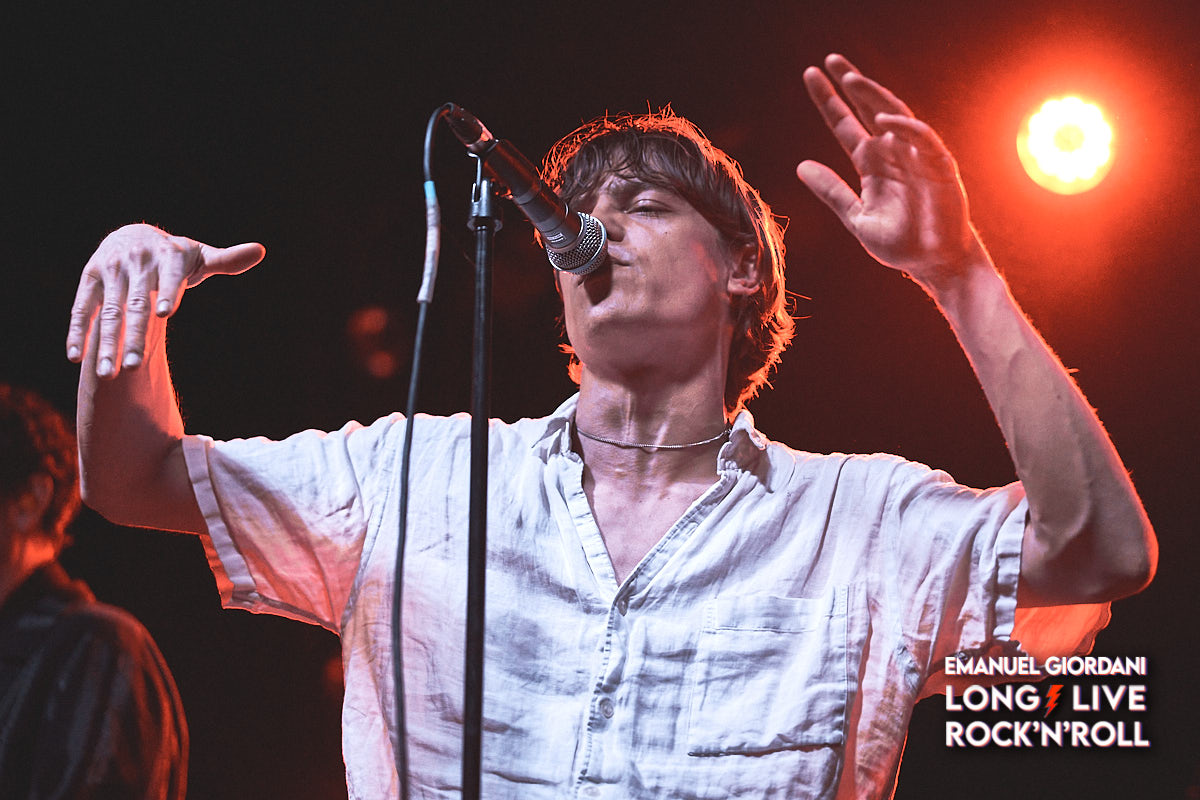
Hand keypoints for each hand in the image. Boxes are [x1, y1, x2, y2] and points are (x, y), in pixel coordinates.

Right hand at [66, 223, 263, 377]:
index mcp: (168, 257)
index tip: (164, 314)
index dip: (167, 294)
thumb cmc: (175, 255)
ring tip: (107, 375)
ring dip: (106, 344)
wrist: (132, 235)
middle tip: (133, 369)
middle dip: (134, 337)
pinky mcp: (89, 280)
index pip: (170, 278)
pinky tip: (76, 358)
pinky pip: (81, 309)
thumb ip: (226, 260)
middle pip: (135, 305)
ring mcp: (110, 272)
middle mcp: (136, 264)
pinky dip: (77, 333)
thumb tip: (260, 250)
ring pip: (107, 313)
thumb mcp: (199, 255)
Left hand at [797, 54, 982, 283]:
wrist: (934, 263)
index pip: (845, 125)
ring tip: (850, 79)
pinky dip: (904, 128)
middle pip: (869, 109)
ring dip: (874, 96)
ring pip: (895, 116)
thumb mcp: (856, 217)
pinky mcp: (939, 167)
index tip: (811, 76)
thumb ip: (832, 191)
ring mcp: (916, 157)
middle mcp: (892, 154)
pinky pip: (923, 140)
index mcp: (871, 164)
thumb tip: (800, 165)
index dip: (829, 102)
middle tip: (829, 60)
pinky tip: (882, 119)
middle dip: (851, 85)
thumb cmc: (900, 243)